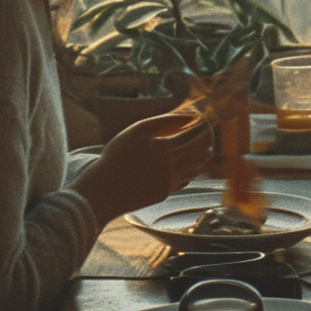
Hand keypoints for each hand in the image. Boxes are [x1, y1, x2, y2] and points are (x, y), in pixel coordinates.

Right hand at [72, 107, 211, 227]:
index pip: (194, 133)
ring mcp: (168, 183)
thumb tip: (188, 115)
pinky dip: (190, 169)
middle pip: (201, 151)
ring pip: (196, 168)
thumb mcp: (136, 132)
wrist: (102, 191)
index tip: (203, 117)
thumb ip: (163, 121)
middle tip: (207, 129)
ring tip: (203, 144)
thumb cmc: (117, 156)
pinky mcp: (164, 194)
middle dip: (208, 138)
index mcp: (163, 149)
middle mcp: (170, 168)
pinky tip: (187, 161)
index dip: (202, 123)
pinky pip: (184, 179)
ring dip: (203, 155)